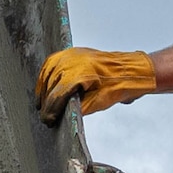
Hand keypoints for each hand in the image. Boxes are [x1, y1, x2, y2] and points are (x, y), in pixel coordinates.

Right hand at [35, 48, 155, 123]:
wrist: (130, 70)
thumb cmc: (118, 86)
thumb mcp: (97, 104)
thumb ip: (76, 109)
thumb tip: (60, 115)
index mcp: (79, 74)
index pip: (56, 96)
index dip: (50, 111)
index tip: (48, 120)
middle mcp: (72, 61)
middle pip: (50, 86)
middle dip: (46, 103)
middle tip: (46, 116)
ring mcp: (70, 54)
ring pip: (47, 74)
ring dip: (43, 90)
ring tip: (42, 105)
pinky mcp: (71, 52)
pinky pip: (51, 64)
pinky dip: (46, 76)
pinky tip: (45, 87)